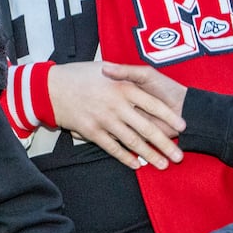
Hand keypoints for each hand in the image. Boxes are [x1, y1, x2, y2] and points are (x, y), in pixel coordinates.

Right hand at [47, 61, 183, 170]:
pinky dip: (125, 156)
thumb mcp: (104, 68)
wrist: (50, 87)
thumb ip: (125, 74)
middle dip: (165, 144)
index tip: (183, 127)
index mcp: (123, 87)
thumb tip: (140, 82)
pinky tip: (137, 164)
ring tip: (163, 164)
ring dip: (149, 154)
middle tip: (178, 156)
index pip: (153, 104)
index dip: (169, 116)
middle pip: (146, 127)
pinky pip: (112, 147)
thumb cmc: (79, 75)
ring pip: (132, 140)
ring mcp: (104, 119)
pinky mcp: (91, 131)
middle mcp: (116, 104)